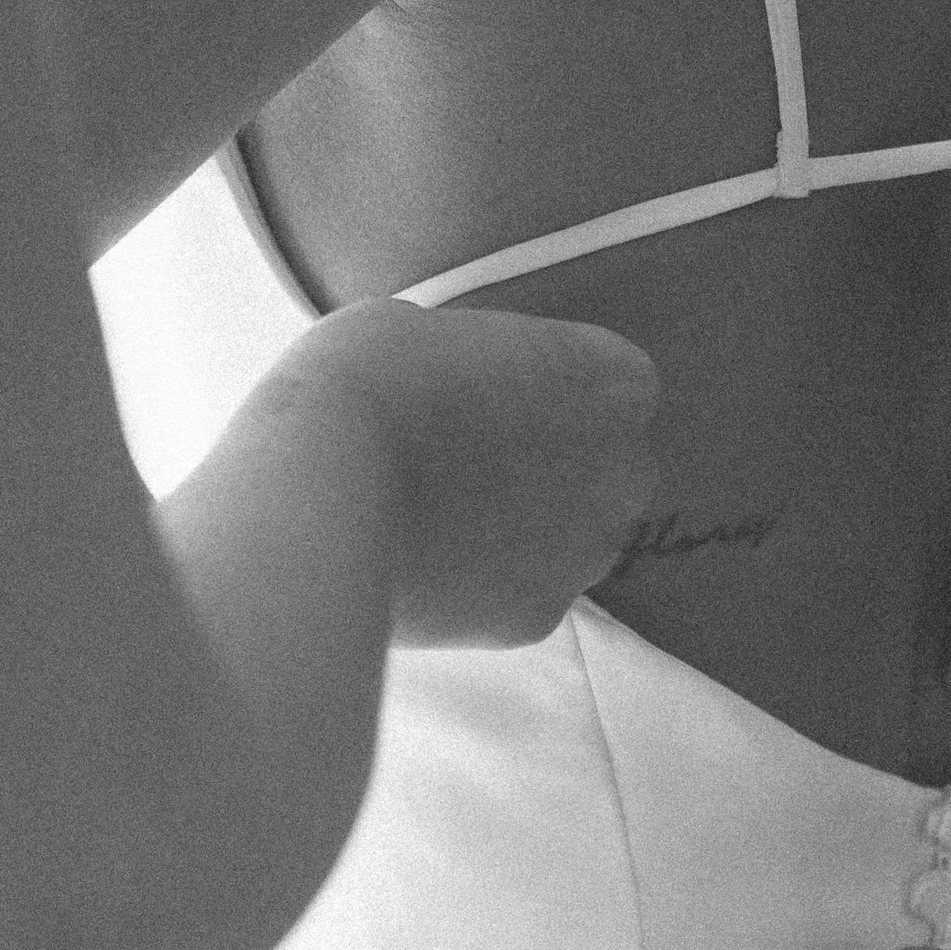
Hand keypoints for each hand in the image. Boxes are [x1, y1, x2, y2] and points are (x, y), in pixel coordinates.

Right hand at [296, 298, 660, 645]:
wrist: (326, 489)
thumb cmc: (371, 381)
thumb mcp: (434, 331)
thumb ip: (483, 369)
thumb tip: (468, 393)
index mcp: (612, 379)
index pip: (614, 384)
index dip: (552, 392)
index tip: (496, 398)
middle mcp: (624, 468)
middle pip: (609, 469)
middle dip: (557, 468)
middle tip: (468, 462)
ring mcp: (588, 551)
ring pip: (574, 541)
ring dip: (527, 532)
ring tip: (441, 519)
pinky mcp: (541, 617)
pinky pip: (524, 596)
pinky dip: (485, 588)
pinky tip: (427, 567)